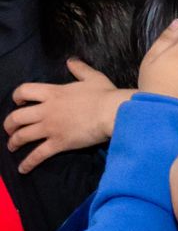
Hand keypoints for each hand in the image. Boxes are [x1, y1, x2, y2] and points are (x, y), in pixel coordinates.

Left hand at [6, 63, 124, 172]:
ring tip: (12, 146)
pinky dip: (28, 163)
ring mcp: (50, 128)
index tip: (18, 102)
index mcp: (53, 93)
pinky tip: (23, 169)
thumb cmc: (105, 94)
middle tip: (11, 129)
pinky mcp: (58, 143)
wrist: (113, 112)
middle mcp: (46, 110)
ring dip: (14, 142)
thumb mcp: (93, 77)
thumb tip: (71, 61)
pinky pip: (37, 155)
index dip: (17, 96)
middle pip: (16, 117)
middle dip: (9, 124)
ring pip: (22, 136)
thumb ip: (80, 69)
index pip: (24, 91)